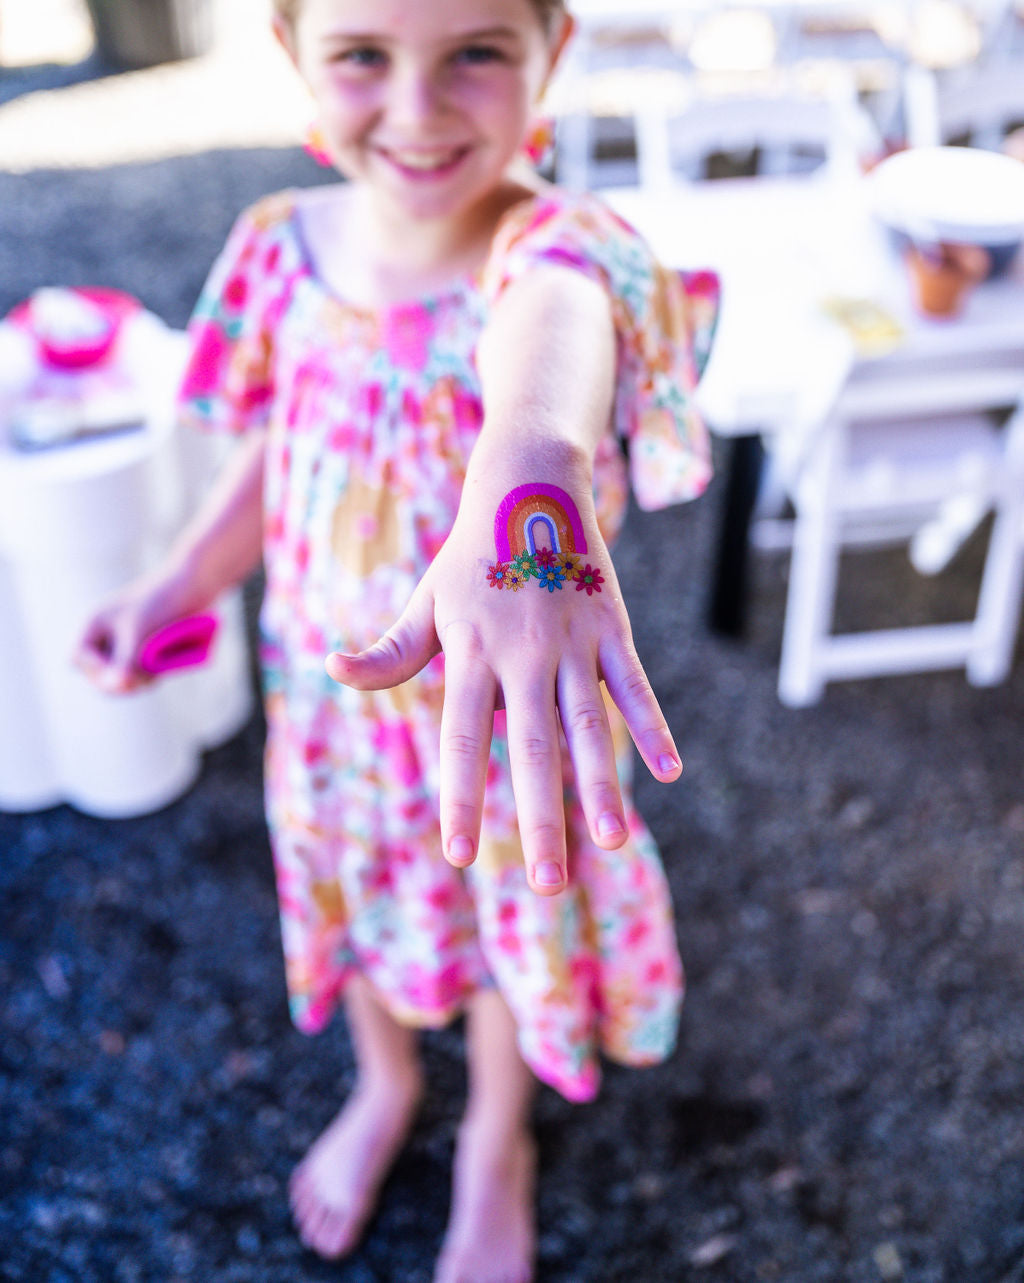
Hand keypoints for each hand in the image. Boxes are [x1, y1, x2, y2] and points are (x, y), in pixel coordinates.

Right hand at [74, 571, 193, 693]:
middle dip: (121, 681)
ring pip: (122, 677)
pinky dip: (149, 675)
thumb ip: (126, 663)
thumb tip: (118, 686)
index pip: (79, 659)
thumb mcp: (139, 634)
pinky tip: (164, 667)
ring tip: (158, 670)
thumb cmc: (162, 602)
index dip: (97, 672)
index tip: (123, 675)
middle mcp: (106, 635)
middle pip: (100, 674)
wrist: (195, 584)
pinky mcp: (145, 650)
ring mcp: (126, 643)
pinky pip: (139, 673)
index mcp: (95, 624)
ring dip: (138, 680)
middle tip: (147, 679)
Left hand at [325, 472, 681, 895]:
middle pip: (530, 746)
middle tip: (547, 884)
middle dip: (538, 816)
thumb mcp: (425, 602)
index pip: (461, 738)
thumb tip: (332, 670)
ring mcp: (570, 640)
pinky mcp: (610, 627)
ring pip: (587, 724)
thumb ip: (389, 652)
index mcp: (470, 652)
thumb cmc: (470, 556)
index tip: (459, 854)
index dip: (461, 796)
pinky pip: (633, 685)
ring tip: (610, 840)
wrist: (529, 484)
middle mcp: (521, 653)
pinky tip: (669, 773)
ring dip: (600, 784)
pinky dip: (652, 726)